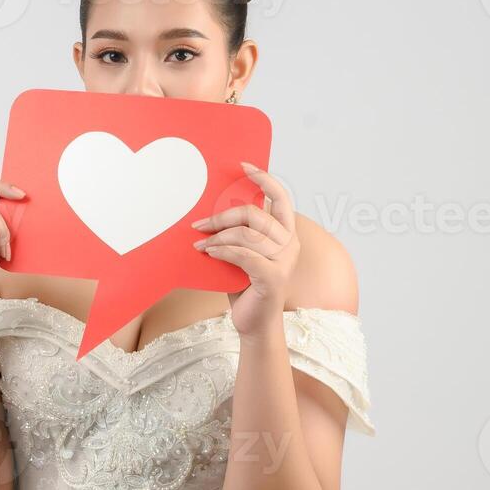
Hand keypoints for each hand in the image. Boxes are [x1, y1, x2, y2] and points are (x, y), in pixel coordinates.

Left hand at [190, 161, 299, 338]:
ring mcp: (284, 261)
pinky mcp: (272, 277)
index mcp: (286, 234)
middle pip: (254, 214)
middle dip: (222, 217)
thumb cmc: (245, 286)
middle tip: (199, 225)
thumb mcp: (243, 253)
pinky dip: (222, 251)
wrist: (254, 324)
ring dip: (217, 237)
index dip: (263, 178)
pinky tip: (209, 253)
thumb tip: (214, 206)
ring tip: (201, 245)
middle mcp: (290, 244)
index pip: (281, 197)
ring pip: (245, 234)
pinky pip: (243, 254)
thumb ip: (240, 231)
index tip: (242, 165)